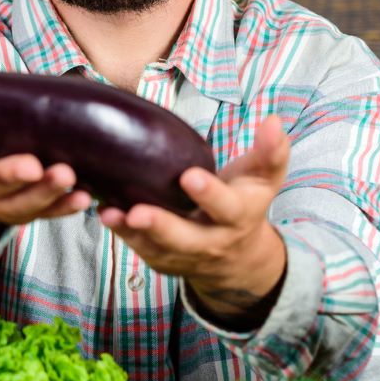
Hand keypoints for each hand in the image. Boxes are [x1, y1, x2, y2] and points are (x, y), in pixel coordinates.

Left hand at [99, 115, 291, 326]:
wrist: (239, 257)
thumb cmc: (246, 202)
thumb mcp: (264, 179)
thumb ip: (270, 151)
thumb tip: (274, 120)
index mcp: (238, 216)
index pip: (226, 207)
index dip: (209, 194)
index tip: (189, 176)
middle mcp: (211, 240)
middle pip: (186, 238)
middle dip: (162, 226)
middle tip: (138, 211)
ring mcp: (184, 255)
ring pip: (157, 247)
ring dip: (131, 232)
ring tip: (109, 213)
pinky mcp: (163, 260)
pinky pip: (141, 249)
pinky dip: (121, 234)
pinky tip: (104, 212)